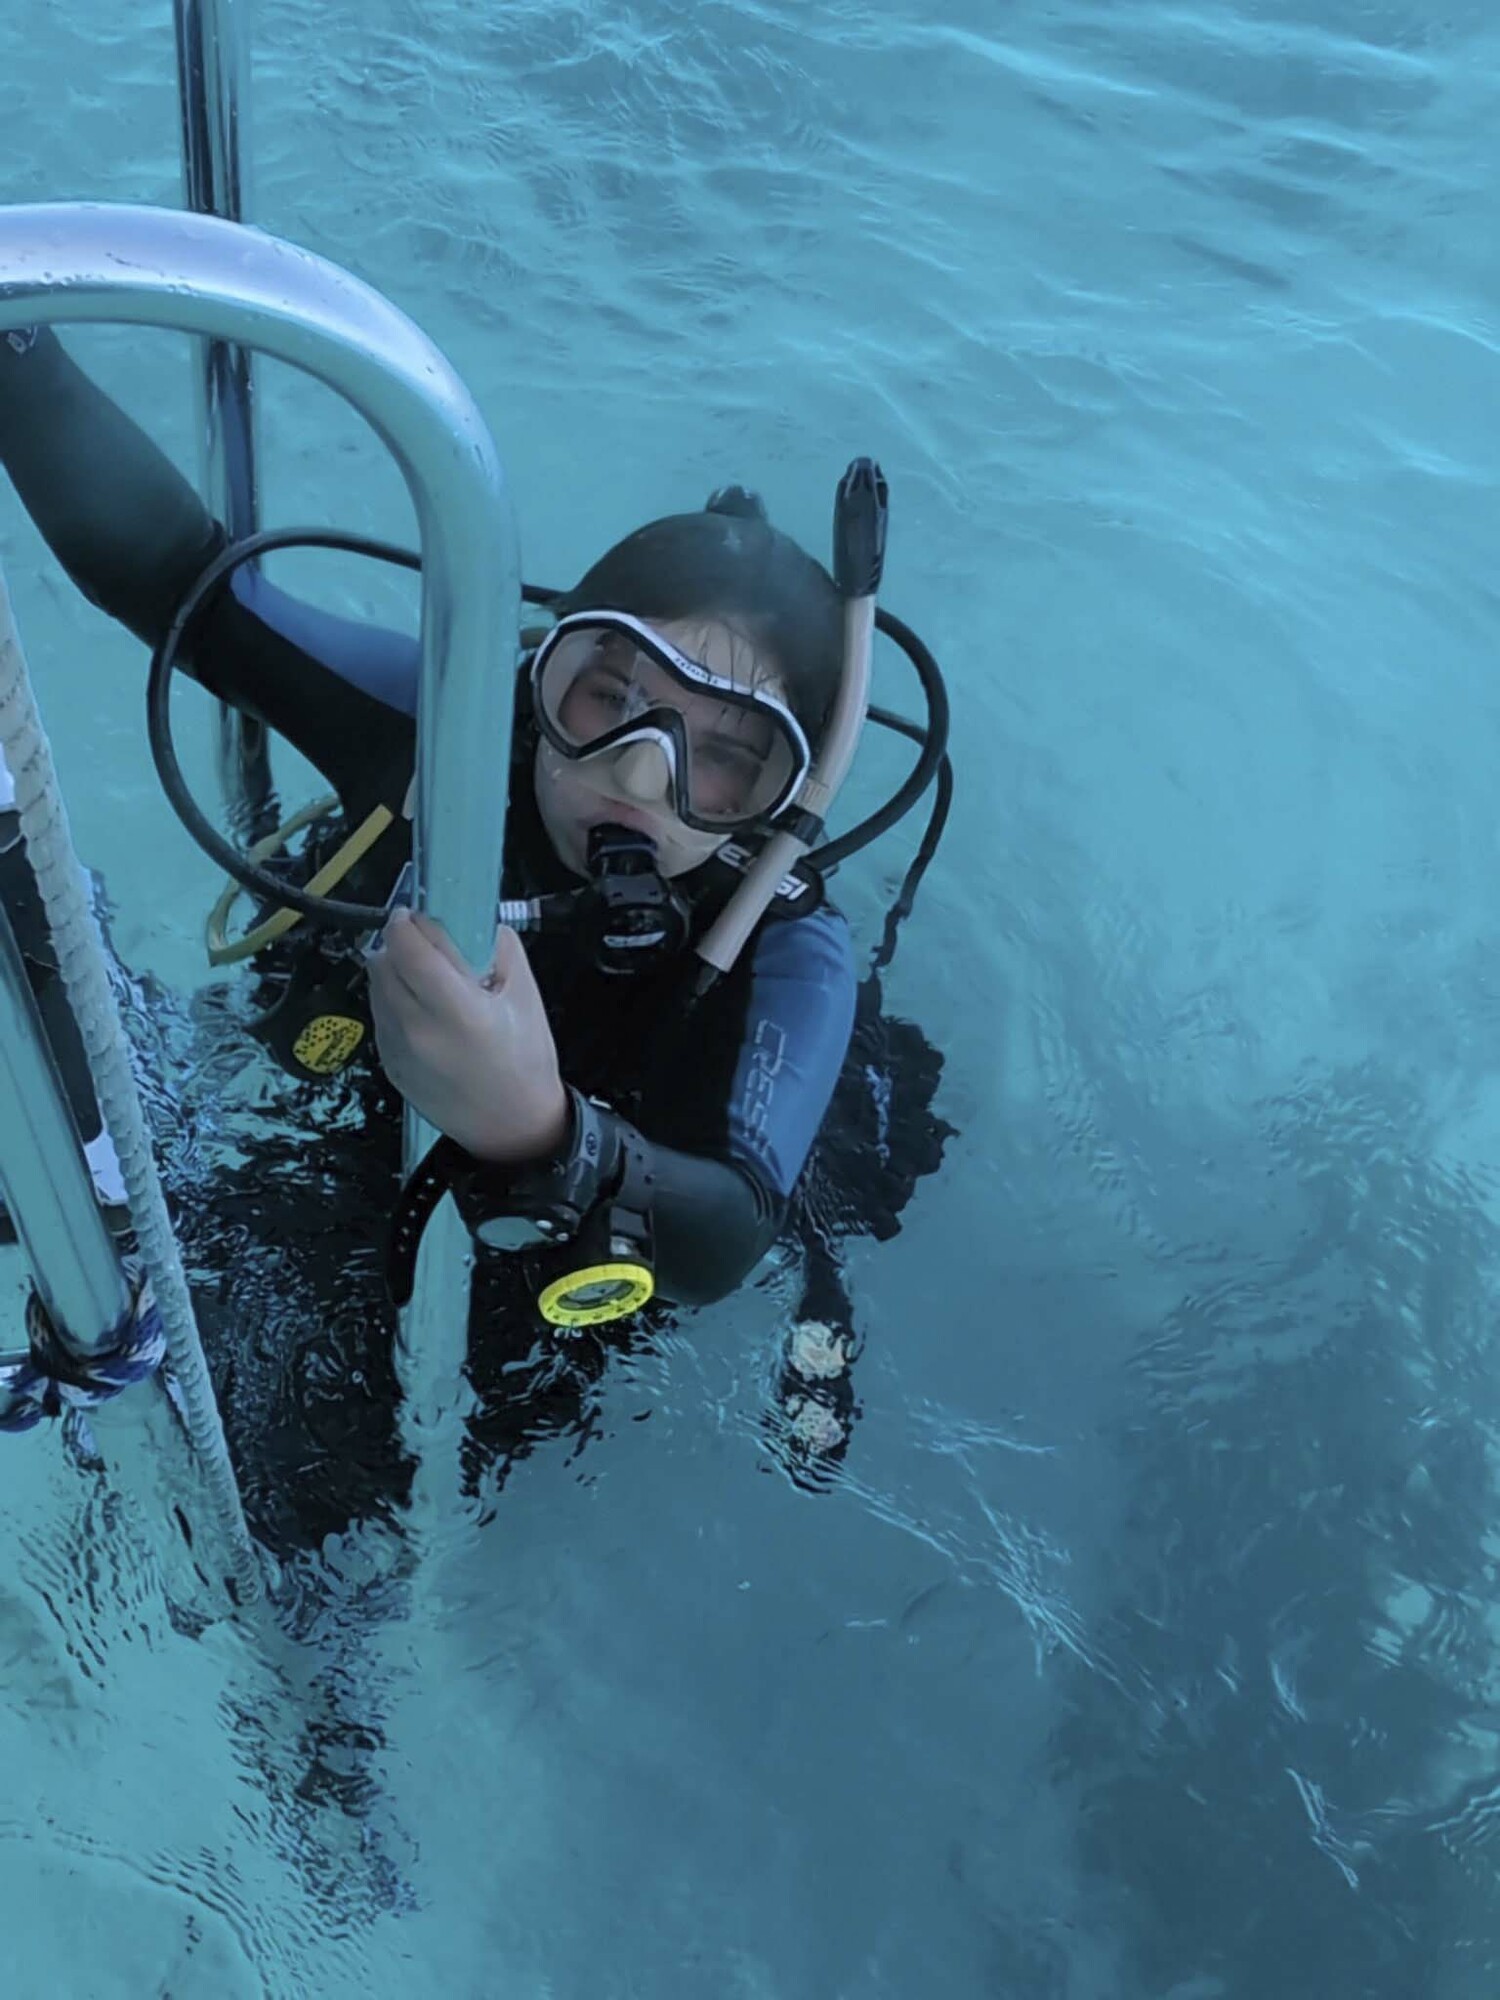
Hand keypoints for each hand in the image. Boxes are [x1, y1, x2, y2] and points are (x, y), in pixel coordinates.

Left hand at [367, 908, 569, 1164]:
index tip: (415, 913)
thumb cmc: (526, 1060)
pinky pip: (380, 1015)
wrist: (510, 1129)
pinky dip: (394, 1002)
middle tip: (425, 944)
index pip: (408, 948)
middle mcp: (418, 1029)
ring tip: (426, 980)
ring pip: (376, 986)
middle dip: (400, 944)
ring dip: (394, 971)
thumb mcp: (526, 996)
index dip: (407, 922)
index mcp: (458, 1011)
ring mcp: (397, 1049)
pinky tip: (424, 1013)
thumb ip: (499, 948)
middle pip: (383, 962)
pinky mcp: (387, 1064)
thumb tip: (472, 916)